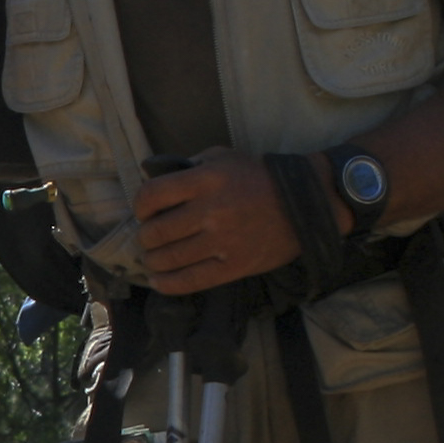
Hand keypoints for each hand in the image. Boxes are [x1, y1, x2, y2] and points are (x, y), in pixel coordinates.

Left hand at [132, 149, 305, 295]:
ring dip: (153, 260)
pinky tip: (159, 280)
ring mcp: (223, 241)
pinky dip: (167, 284)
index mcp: (206, 180)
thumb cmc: (257, 177)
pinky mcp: (234, 266)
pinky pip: (191, 280)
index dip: (140, 206)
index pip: (152, 195)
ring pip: (169, 258)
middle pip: (156, 232)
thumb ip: (189, 167)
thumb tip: (156, 183)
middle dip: (145, 237)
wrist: (304, 203)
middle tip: (150, 238)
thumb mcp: (223, 158)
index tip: (144, 212)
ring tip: (154, 257)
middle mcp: (211, 211)